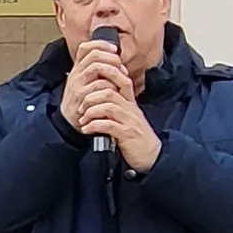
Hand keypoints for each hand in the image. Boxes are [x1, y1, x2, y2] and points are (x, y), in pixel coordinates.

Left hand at [65, 44, 160, 169]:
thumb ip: (115, 107)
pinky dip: (94, 126)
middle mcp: (131, 109)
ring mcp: (130, 121)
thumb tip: (95, 99)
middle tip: (80, 109)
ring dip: (91, 112)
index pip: (120, 80)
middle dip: (90, 98)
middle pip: (109, 92)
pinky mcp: (127, 134)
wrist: (152, 156)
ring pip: (108, 107)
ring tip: (82, 120)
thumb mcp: (126, 118)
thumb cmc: (136, 137)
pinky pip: (108, 125)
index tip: (87, 85)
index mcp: (130, 103)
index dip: (104, 77)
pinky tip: (86, 130)